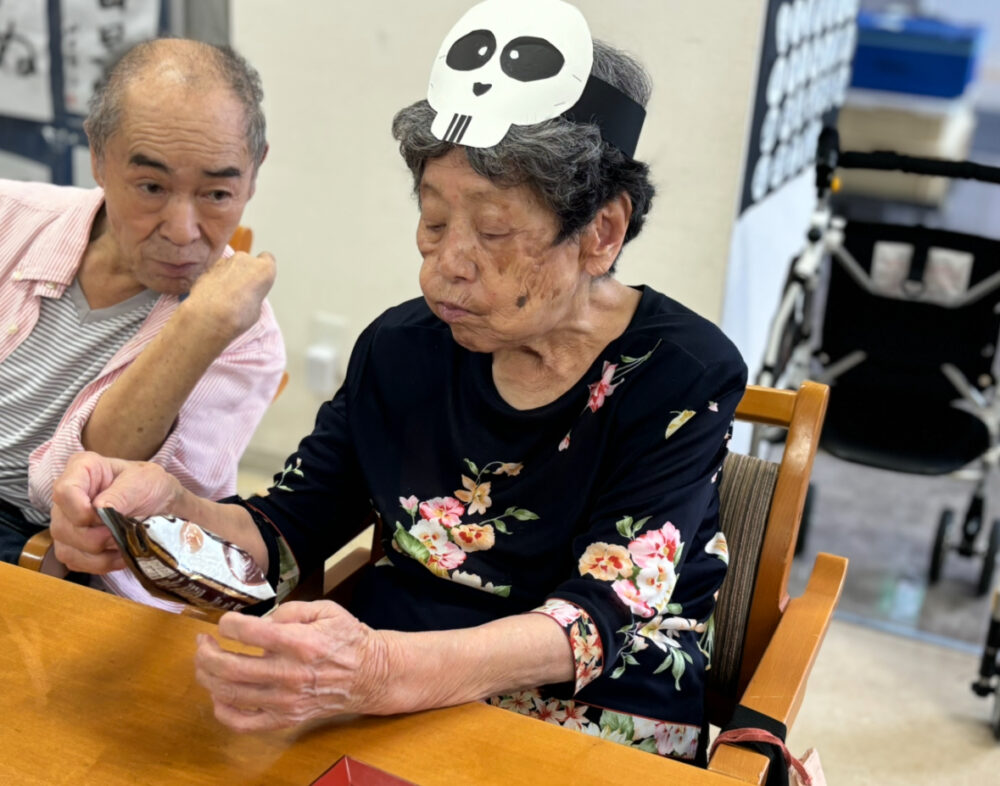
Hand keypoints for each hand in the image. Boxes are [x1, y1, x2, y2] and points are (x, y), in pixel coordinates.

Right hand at [50, 452, 182, 573]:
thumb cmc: (150, 485)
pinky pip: (75, 562)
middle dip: (97, 537)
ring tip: (124, 543)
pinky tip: (119, 554)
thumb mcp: (144, 481)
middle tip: (124, 531)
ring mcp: (65, 522)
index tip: (106, 517)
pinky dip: (100, 564)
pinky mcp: (70, 545)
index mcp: (83, 469)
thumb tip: (99, 509)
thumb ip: (122, 494)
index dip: (82, 510)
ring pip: (67, 549)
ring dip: (100, 554)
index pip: (64, 491)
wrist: (160, 504)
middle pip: (63, 527)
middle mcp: (66, 497)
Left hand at [184, 250, 275, 338]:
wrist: (210, 316)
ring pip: (230, 266)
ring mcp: (224, 262)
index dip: (262, 271)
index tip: (259, 281)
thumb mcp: (257, 309)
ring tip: (225, 297)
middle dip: (244, 273)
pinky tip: (213, 296)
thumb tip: (247, 298)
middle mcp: (245, 259)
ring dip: (229, 277)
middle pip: (247, 262)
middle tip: (241, 293)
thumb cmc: (237, 316)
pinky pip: (216, 273)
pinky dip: (216, 281)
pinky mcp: (207, 268)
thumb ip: (254, 296)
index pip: (268, 259)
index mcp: (263, 269)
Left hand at [194, 601, 389, 731]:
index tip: (225, 622)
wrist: (371, 674)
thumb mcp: (326, 609)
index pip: (247, 632)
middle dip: (206, 653)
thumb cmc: (348, 639)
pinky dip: (222, 711)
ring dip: (207, 677)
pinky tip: (219, 696)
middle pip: (229, 667)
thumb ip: (291, 609)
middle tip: (202, 643)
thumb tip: (262, 619)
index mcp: (298, 641)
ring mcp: (286, 700)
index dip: (227, 623)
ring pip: (230, 694)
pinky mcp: (286, 718)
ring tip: (205, 664)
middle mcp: (289, 673)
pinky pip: (243, 723)